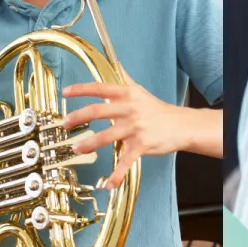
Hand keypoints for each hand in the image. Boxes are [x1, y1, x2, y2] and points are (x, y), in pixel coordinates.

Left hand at [61, 70, 187, 188]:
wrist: (181, 125)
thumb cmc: (157, 109)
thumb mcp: (139, 90)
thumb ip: (124, 79)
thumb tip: (114, 63)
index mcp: (127, 94)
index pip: (100, 88)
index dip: (81, 89)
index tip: (66, 92)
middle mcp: (129, 109)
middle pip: (99, 111)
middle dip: (79, 117)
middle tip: (66, 123)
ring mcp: (135, 128)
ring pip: (107, 136)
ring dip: (89, 143)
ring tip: (77, 148)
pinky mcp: (142, 145)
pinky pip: (126, 161)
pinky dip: (117, 174)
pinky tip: (107, 183)